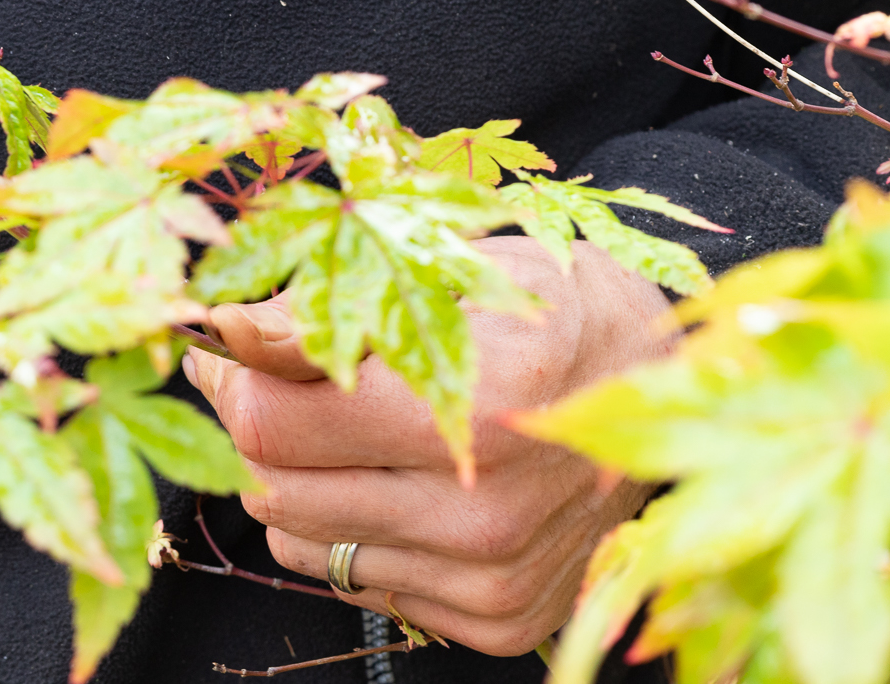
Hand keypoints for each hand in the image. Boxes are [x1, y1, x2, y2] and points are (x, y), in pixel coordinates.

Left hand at [183, 236, 673, 655]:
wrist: (666, 379)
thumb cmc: (545, 303)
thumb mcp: (440, 269)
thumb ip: (325, 310)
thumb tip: (223, 328)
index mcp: (473, 405)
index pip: (270, 423)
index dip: (227, 376)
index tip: (223, 344)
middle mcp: (487, 512)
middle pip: (273, 489)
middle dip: (255, 426)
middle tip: (275, 379)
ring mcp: (495, 577)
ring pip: (302, 544)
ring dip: (300, 482)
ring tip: (351, 429)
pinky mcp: (503, 621)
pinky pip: (361, 582)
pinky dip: (357, 530)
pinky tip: (404, 479)